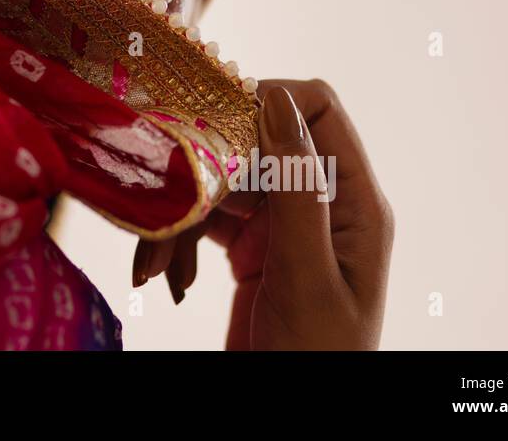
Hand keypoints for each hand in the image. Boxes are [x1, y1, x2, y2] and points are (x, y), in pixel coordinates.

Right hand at [132, 79, 394, 348]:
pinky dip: (179, 243)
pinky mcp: (251, 250)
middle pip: (256, 143)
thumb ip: (297, 188)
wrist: (293, 422)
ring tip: (153, 266)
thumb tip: (278, 104)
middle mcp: (320, 203)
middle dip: (205, 167)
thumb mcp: (307, 274)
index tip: (211, 119)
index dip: (267, 100)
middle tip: (162, 189)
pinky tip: (162, 278)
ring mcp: (284, 226)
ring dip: (182, 217)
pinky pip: (206, 220)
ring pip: (222, 183)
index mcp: (353, 202)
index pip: (318, 111)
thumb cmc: (319, 359)